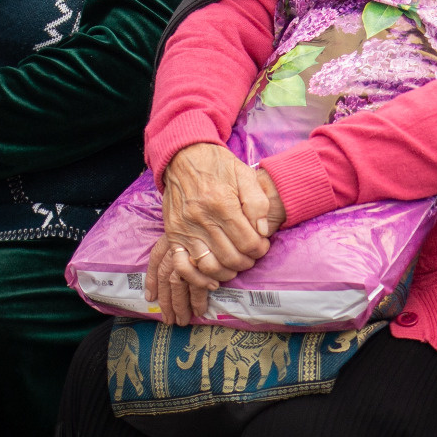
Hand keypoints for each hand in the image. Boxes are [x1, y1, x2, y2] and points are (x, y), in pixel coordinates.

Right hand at [154, 142, 284, 324]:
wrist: (183, 156)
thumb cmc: (218, 165)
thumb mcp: (244, 174)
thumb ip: (257, 202)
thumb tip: (262, 231)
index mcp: (222, 203)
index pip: (248, 241)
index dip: (260, 249)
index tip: (263, 245)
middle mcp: (201, 219)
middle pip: (231, 257)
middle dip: (248, 261)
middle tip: (253, 255)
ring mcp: (184, 229)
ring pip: (210, 266)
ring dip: (228, 272)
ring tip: (237, 264)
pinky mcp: (173, 235)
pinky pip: (183, 266)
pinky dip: (199, 279)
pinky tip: (213, 280)